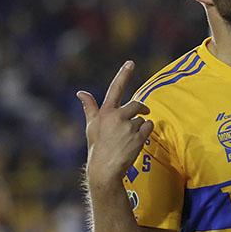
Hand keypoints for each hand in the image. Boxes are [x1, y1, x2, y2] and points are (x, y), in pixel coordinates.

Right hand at [77, 61, 153, 187]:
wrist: (104, 168)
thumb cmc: (97, 146)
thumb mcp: (91, 125)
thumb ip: (90, 107)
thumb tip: (81, 92)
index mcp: (105, 112)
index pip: (115, 89)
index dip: (123, 74)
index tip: (131, 62)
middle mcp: (116, 117)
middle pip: (137, 104)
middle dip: (141, 109)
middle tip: (142, 113)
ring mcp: (128, 128)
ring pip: (143, 118)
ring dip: (140, 126)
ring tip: (130, 137)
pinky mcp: (138, 138)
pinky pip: (149, 127)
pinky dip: (146, 132)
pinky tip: (137, 140)